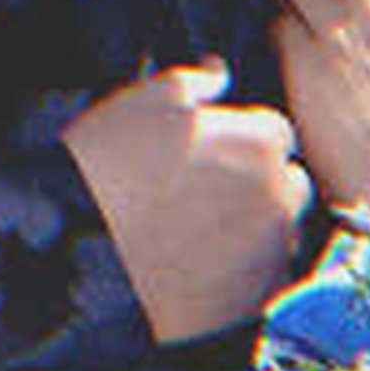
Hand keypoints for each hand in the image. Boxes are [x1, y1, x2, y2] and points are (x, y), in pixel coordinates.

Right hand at [62, 60, 311, 343]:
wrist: (85, 271)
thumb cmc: (106, 182)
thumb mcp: (139, 106)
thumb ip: (191, 83)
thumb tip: (219, 74)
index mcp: (259, 142)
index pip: (273, 132)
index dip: (239, 139)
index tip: (208, 153)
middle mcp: (279, 195)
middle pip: (284, 180)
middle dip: (254, 182)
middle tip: (198, 194)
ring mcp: (272, 251)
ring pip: (276, 228)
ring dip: (251, 227)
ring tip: (196, 235)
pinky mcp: (258, 296)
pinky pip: (263, 275)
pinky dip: (241, 271)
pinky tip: (198, 269)